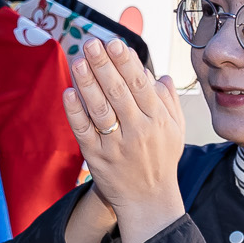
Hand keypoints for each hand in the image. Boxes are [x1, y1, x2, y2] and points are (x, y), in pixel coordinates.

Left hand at [64, 36, 185, 242]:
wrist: (148, 200)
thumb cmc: (161, 160)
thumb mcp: (175, 130)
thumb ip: (168, 101)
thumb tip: (160, 75)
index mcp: (157, 119)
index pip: (140, 84)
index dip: (126, 62)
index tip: (115, 42)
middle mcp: (137, 130)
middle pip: (118, 91)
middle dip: (104, 64)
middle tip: (92, 42)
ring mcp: (114, 144)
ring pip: (99, 108)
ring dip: (88, 83)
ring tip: (78, 60)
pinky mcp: (96, 156)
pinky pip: (83, 130)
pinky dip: (75, 112)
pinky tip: (68, 92)